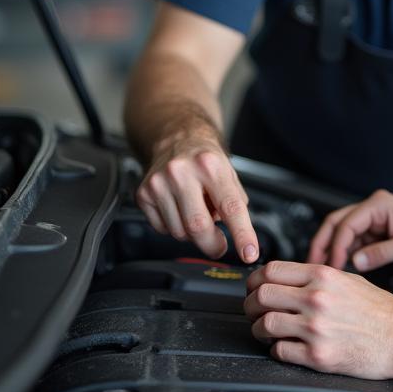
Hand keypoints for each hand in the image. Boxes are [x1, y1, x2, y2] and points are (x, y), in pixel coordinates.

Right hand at [136, 141, 258, 262]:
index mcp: (210, 165)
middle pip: (198, 226)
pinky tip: (179, 210)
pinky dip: (175, 228)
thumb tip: (239, 235)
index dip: (242, 233)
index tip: (249, 253)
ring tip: (196, 211)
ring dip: (192, 233)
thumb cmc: (206, 159)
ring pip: (179, 232)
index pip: (231, 206)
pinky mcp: (143, 194)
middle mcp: (182, 172)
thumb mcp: (229, 173)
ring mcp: (159, 183)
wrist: (177, 138)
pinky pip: (162, 229)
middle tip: (220, 247)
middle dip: (212, 244)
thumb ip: (236, 202)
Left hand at [244, 261, 392, 377]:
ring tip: (267, 332)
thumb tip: (290, 278)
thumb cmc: (382, 311)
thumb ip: (319, 277)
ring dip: (259, 329)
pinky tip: (285, 347)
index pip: (271, 270)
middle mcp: (317, 299)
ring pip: (264, 324)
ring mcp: (316, 328)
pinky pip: (279, 352)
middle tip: (253, 310)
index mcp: (324, 276)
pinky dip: (276, 350)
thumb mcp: (351, 279)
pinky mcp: (318, 356)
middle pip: (261, 295)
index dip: (255, 279)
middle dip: (250, 304)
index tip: (254, 287)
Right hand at [307, 188, 392, 270]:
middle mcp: (373, 209)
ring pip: (340, 234)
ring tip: (323, 272)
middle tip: (312, 266)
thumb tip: (355, 262)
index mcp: (379, 204)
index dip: (336, 245)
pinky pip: (351, 243)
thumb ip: (381, 253)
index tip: (332, 266)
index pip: (347, 223)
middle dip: (323, 244)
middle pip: (336, 223)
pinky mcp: (374, 234)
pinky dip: (342, 255)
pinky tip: (338, 270)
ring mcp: (372, 221)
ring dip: (331, 251)